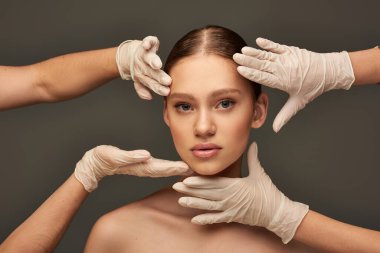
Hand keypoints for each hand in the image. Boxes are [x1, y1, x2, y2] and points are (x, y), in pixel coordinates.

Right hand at [75, 145, 190, 191]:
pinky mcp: (140, 163)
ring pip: (163, 168)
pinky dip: (168, 166)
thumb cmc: (102, 159)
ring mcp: (142, 166)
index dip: (175, 168)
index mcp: (140, 166)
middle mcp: (144, 167)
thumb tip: (146, 155)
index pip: (161, 168)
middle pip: (166, 169)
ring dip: (176, 169)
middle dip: (180, 170)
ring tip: (190, 168)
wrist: (93, 164)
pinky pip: (158, 166)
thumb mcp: (115, 155)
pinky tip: (175, 166)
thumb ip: (130, 156)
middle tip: (196, 170)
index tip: (188, 168)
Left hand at [116, 36, 171, 99]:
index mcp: (143, 76)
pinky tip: (148, 44)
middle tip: (167, 81)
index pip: (152, 83)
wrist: (127, 56)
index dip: (159, 88)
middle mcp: (143, 66)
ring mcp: (144, 55)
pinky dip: (148, 42)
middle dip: (159, 77)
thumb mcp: (139, 81)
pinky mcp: (145, 45)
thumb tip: (149, 97)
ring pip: (149, 58)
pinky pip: (148, 42)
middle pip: (152, 73)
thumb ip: (142, 89)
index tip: (167, 91)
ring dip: (153, 61)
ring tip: (157, 64)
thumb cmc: (139, 69)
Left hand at [172, 142, 308, 243]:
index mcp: (235, 186)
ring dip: (194, 204)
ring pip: (208, 206)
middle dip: (191, 190)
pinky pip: (217, 219)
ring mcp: (230, 209)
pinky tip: (194, 220)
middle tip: (176, 186)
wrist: (277, 213)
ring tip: (181, 201)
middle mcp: (230, 198)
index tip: (187, 179)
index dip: (199, 181)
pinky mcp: (232, 217)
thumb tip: (253, 144)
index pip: (213, 183)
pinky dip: (205, 219)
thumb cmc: (269, 194)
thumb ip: (253, 158)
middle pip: (206, 194)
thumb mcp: (259, 173)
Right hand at [233, 38, 354, 131]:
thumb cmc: (313, 88)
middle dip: (248, 61)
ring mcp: (288, 59)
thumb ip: (285, 116)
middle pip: (262, 65)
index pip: (263, 77)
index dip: (251, 73)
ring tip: (243, 50)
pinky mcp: (291, 51)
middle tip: (236, 57)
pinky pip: (277, 47)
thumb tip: (276, 128)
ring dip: (254, 52)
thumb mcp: (298, 103)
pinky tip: (259, 41)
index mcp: (283, 82)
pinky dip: (268, 44)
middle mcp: (284, 69)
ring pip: (267, 55)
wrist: (329, 72)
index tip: (240, 69)